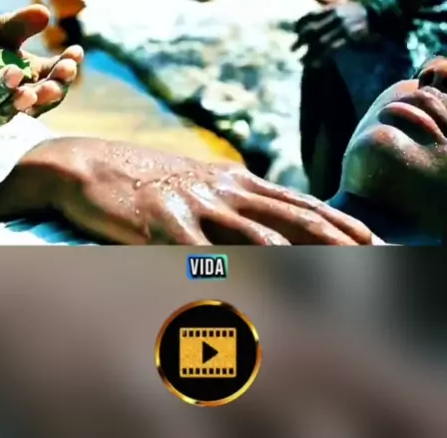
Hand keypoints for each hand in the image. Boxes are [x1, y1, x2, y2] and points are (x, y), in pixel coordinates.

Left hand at [0, 5, 82, 129]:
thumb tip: (45, 11)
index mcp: (34, 71)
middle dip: (62, 80)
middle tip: (67, 69)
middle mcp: (27, 91)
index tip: (76, 51)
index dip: (69, 61)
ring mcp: (11, 107)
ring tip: (45, 88)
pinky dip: (17, 107)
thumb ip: (19, 24)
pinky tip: (23, 94)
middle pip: (53, 91)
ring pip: (34, 107)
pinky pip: (7, 117)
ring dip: (43, 97)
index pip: (59, 69)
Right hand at [0, 138, 378, 244]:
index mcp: (232, 181)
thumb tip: (270, 226)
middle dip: (335, 237)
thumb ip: (234, 202)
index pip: (295, 201)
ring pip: (256, 235)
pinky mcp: (163, 223)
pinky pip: (202, 255)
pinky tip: (249, 296)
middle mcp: (222, 190)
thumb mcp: (198, 183)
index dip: (335, 219)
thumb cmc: (145, 179)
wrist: (87, 164)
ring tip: (331, 276)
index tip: (370, 237)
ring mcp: (195, 205)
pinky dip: (228, 276)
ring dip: (297, 260)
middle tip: (373, 253)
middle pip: (290, 216)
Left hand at [293, 0, 369, 64]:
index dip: (300, 24)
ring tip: (302, 61)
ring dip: (310, 53)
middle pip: (313, 30)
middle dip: (301, 41)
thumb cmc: (356, 7)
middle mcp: (334, 18)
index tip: (295, 32)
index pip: (310, 16)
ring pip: (321, 43)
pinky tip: (316, 64)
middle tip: (292, 49)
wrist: (377, 14)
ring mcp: (342, 29)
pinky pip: (333, 50)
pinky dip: (323, 58)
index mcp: (330, 8)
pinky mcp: (349, 39)